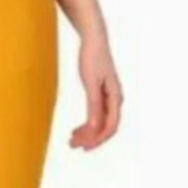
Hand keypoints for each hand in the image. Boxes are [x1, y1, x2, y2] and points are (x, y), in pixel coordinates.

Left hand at [70, 34, 122, 150]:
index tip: (84, 147)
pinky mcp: (102, 93)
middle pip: (105, 126)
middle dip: (90, 138)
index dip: (98, 139)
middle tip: (73, 145)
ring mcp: (109, 97)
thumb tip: (94, 125)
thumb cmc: (92, 58)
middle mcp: (115, 99)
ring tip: (72, 138)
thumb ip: (94, 105)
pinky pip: (97, 114)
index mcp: (115, 97)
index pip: (110, 126)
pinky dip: (88, 123)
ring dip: (88, 132)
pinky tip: (78, 127)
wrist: (93, 39)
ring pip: (101, 121)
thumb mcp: (91, 82)